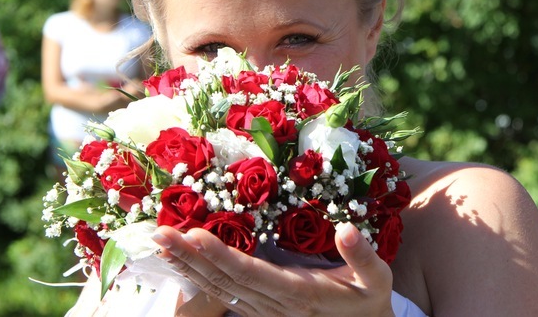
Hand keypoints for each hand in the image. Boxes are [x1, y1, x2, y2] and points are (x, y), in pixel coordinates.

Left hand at [154, 222, 394, 316]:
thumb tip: (348, 229)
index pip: (252, 273)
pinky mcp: (261, 311)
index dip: (221, 255)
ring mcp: (265, 311)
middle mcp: (276, 305)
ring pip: (219, 289)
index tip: (195, 235)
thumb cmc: (370, 302)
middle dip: (190, 257)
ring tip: (161, 244)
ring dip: (188, 267)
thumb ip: (363, 257)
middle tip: (159, 233)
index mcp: (300, 293)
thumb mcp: (378, 281)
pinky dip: (199, 278)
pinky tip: (182, 262)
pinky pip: (224, 295)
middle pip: (225, 280)